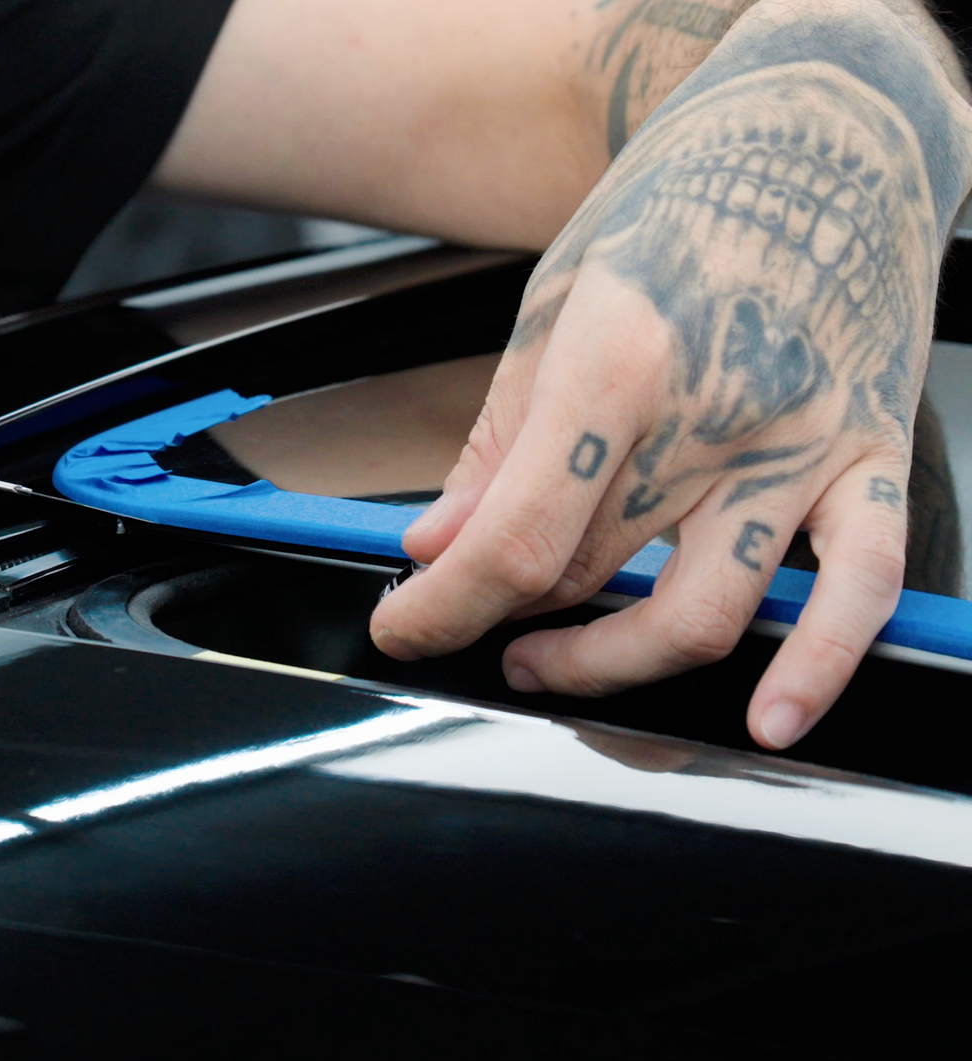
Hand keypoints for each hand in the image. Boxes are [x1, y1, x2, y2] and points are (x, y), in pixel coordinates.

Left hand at [370, 10, 971, 748]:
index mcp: (620, 359)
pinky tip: (766, 717)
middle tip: (463, 622)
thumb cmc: (683, 203)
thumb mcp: (551, 303)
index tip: (402, 627)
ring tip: (550, 663)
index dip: (444, 607)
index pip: (519, 537)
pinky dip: (816, 666)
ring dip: (612, 664)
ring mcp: (804, 439)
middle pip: (591, 575)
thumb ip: (497, 441)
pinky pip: (857, 587)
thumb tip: (436, 544)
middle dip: (503, 618)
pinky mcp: (873, 452)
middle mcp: (719, 408)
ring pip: (705, 613)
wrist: (822, 128)